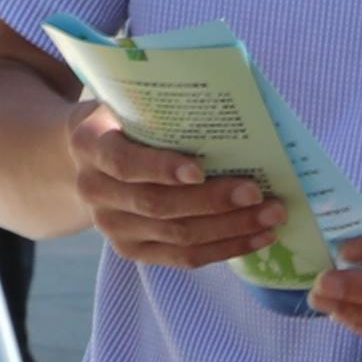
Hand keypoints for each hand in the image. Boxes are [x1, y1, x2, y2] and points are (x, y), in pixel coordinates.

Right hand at [68, 101, 288, 269]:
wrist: (95, 159)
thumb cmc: (127, 121)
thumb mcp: (131, 103)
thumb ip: (163, 110)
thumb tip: (235, 110)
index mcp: (90, 145)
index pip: (124, 163)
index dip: (161, 169)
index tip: (200, 170)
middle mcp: (94, 191)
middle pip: (158, 205)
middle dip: (213, 202)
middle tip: (258, 193)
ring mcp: (111, 227)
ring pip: (177, 236)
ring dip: (230, 229)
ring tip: (270, 217)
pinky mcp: (132, 251)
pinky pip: (183, 258)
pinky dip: (225, 249)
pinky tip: (257, 237)